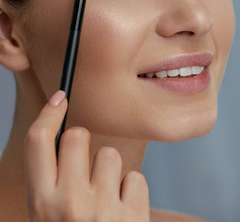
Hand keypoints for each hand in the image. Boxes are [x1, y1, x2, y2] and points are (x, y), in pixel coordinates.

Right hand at [24, 90, 149, 220]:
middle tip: (84, 168)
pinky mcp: (133, 217)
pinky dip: (130, 191)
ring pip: (109, 154)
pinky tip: (122, 212)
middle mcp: (68, 204)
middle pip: (78, 136)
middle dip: (82, 145)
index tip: (60, 99)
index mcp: (40, 202)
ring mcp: (103, 211)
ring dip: (108, 172)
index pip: (38, 141)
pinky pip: (135, 177)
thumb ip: (52, 179)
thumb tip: (67, 133)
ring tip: (104, 200)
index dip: (49, 114)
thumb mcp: (48, 215)